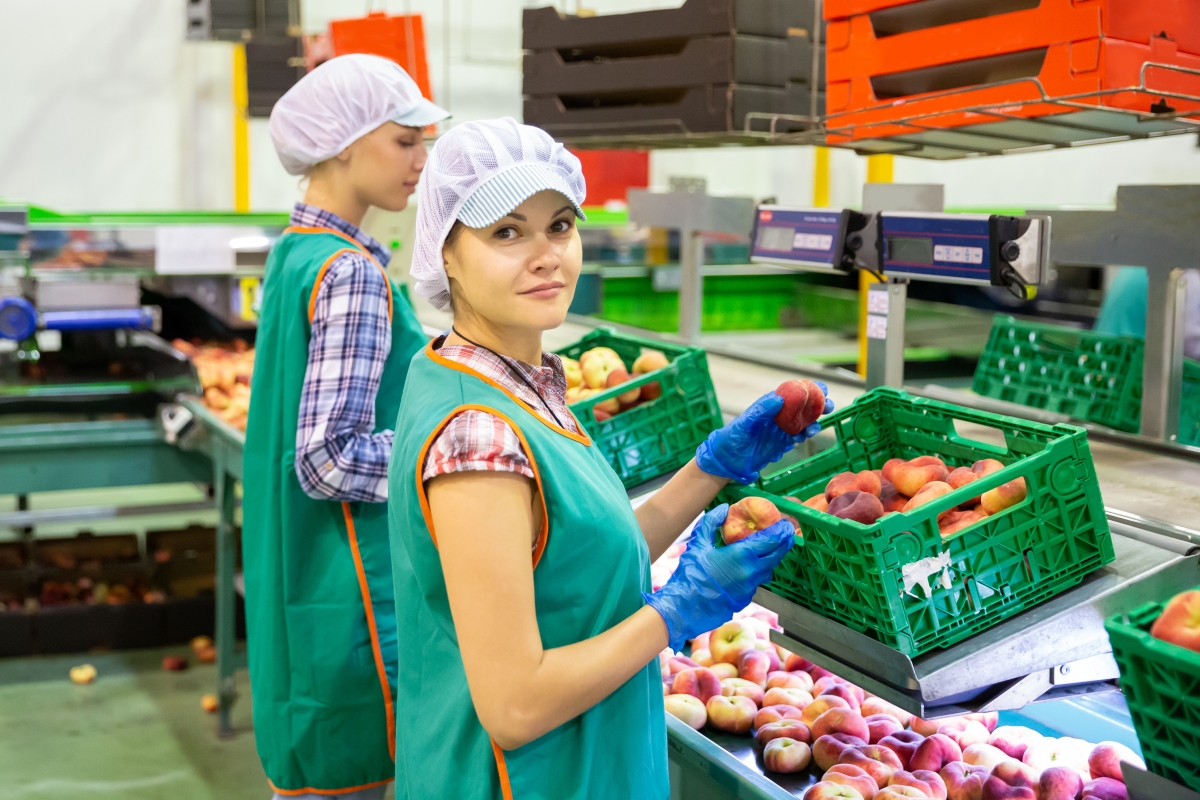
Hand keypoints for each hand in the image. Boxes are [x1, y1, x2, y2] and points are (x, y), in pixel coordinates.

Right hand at [643, 504, 794, 650]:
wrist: (686, 607)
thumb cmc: (691, 574)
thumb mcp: (698, 544)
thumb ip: (711, 523)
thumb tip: (723, 509)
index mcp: (742, 555)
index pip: (771, 540)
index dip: (781, 531)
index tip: (786, 524)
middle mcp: (751, 571)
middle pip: (776, 555)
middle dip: (783, 544)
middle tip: (787, 534)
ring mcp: (750, 587)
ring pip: (768, 570)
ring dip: (770, 559)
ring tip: (768, 550)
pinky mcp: (745, 598)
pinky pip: (756, 582)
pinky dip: (756, 573)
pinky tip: (747, 569)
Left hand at [695, 384, 832, 483]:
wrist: (727, 461)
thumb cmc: (732, 438)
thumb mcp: (745, 423)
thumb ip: (761, 411)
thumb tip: (778, 398)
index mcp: (769, 406)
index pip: (792, 393)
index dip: (808, 389)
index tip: (822, 389)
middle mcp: (776, 416)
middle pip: (801, 408)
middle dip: (817, 406)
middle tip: (829, 407)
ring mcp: (779, 430)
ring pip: (802, 423)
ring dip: (811, 424)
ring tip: (812, 429)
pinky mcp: (780, 444)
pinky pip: (796, 438)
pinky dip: (801, 437)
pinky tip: (801, 438)